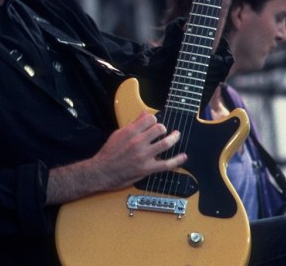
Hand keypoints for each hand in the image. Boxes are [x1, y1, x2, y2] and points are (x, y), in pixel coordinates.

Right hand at [46, 111, 185, 204]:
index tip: (154, 123)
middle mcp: (138, 142)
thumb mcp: (118, 134)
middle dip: (163, 128)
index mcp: (130, 132)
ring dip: (173, 138)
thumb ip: (133, 124)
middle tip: (163, 131)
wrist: (102, 171)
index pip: (150, 119)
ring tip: (175, 136)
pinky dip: (177, 160)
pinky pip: (167, 164)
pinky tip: (183, 157)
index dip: (154, 120)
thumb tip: (144, 114)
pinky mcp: (147, 169)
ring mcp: (144, 156)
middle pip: (159, 129)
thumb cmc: (109, 153)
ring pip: (165, 143)